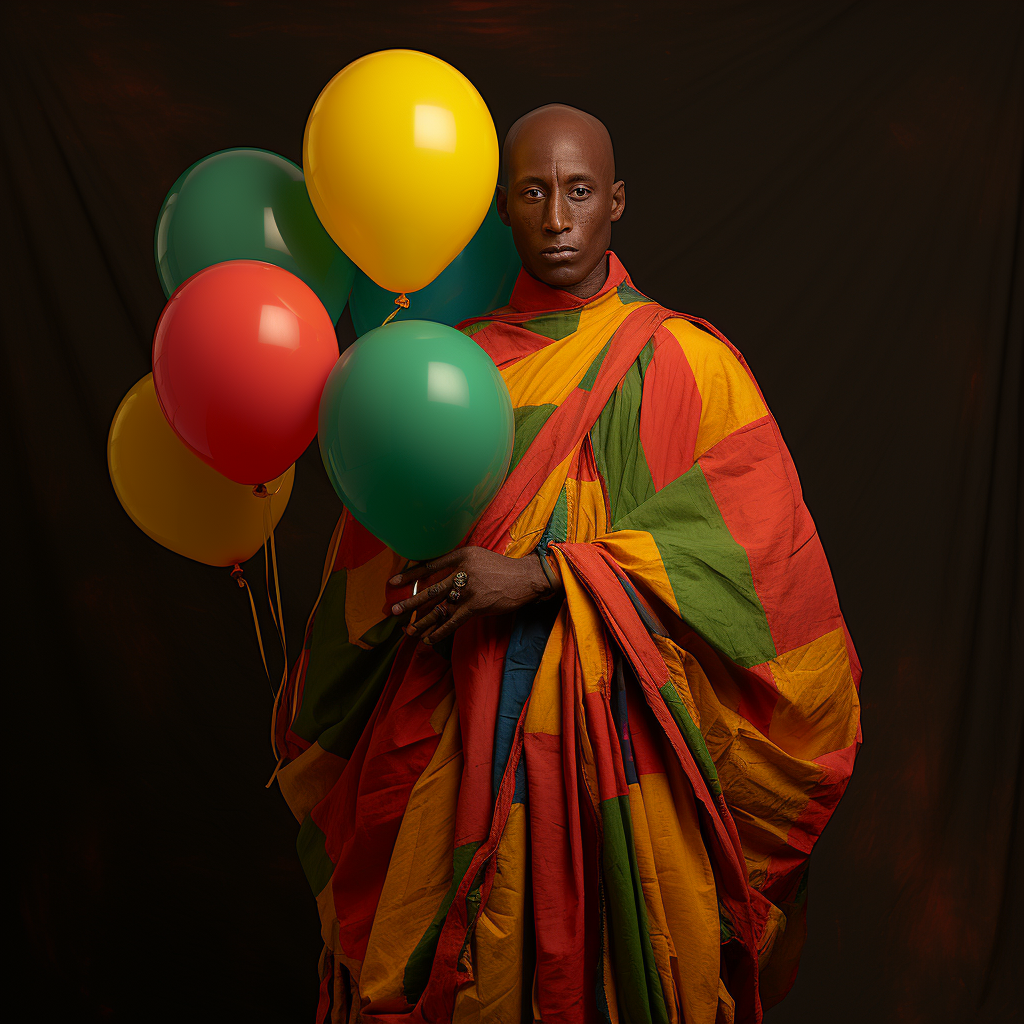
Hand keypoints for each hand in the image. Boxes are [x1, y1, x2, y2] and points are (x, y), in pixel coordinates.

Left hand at [389, 546, 559, 645]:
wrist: (527, 577)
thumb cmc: (502, 569)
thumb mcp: (479, 557)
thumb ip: (460, 564)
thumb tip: (439, 578)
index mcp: (462, 555)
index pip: (430, 565)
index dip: (410, 575)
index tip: (393, 581)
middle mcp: (463, 571)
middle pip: (431, 589)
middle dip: (411, 602)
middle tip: (394, 610)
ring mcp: (470, 589)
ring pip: (440, 608)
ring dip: (422, 621)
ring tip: (408, 631)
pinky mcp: (477, 606)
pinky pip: (454, 621)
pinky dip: (440, 631)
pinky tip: (429, 639)